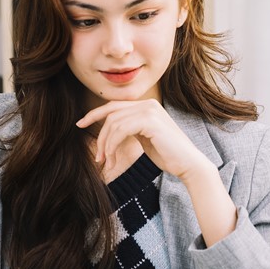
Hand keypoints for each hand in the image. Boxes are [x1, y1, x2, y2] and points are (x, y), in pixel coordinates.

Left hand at [77, 99, 212, 182]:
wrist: (189, 164)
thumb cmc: (167, 154)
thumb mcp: (144, 138)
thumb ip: (130, 129)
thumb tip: (110, 130)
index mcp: (147, 106)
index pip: (114, 106)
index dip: (94, 114)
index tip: (80, 124)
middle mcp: (148, 104)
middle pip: (111, 113)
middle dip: (99, 134)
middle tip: (97, 156)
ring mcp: (149, 111)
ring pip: (114, 123)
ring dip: (105, 144)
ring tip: (105, 161)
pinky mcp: (150, 121)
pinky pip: (121, 129)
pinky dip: (112, 144)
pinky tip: (112, 157)